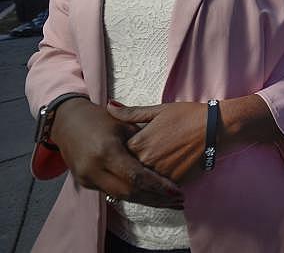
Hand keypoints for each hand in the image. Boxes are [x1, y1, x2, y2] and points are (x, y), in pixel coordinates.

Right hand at [49, 98, 183, 208]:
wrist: (66, 122)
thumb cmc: (100, 119)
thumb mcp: (123, 125)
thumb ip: (142, 143)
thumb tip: (165, 158)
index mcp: (107, 151)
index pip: (136, 176)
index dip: (158, 186)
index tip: (177, 191)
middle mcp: (95, 168)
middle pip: (130, 192)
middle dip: (156, 198)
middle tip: (178, 200)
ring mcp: (87, 178)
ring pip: (121, 196)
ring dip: (146, 200)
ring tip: (169, 202)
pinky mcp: (85, 183)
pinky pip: (112, 193)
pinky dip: (133, 195)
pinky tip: (150, 196)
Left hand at [107, 101, 206, 184]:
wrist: (217, 128)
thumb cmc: (188, 115)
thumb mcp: (159, 110)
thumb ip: (131, 113)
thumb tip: (108, 106)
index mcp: (138, 143)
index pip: (120, 153)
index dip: (125, 149)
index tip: (133, 145)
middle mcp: (146, 161)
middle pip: (131, 168)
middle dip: (134, 164)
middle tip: (150, 154)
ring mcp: (160, 173)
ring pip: (146, 179)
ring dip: (148, 173)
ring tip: (161, 160)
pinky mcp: (174, 182)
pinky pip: (161, 185)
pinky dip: (162, 179)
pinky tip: (171, 166)